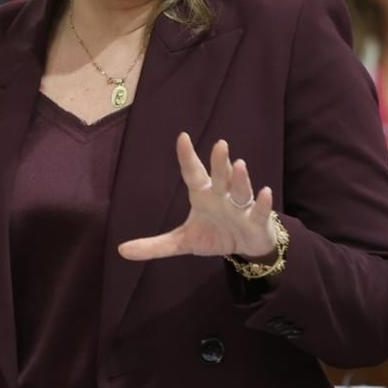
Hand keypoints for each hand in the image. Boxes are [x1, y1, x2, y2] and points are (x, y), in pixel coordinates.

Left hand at [118, 133, 277, 261]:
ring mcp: (242, 207)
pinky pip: (261, 210)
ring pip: (241, 190)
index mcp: (203, 195)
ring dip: (241, 179)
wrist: (244, 248)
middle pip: (220, 176)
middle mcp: (222, 195)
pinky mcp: (257, 220)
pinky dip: (264, 203)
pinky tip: (266, 192)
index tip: (182, 137)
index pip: (193, 173)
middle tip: (219, 144)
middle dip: (219, 162)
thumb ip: (154, 245)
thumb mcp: (182, 242)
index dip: (188, 157)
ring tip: (239, 164)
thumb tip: (122, 250)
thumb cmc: (214, 235)